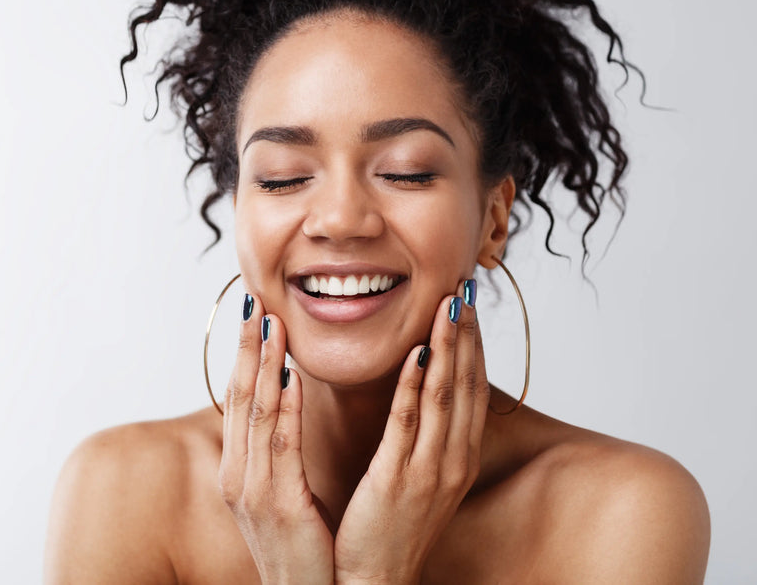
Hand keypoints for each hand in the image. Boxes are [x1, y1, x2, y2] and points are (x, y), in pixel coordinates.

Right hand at [218, 293, 334, 584]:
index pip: (239, 399)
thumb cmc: (302, 549)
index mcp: (240, 470)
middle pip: (238, 397)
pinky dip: (281, 405)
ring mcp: (252, 491)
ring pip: (253, 412)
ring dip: (261, 363)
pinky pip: (278, 445)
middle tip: (254, 300)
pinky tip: (287, 374)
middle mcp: (237, 476)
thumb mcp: (281, 495)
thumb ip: (277, 452)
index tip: (255, 312)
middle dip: (246, 347)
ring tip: (270, 323)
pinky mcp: (277, 506)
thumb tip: (282, 406)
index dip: (244, 354)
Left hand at [334, 280, 489, 582]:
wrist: (373, 583)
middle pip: (466, 385)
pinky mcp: (399, 481)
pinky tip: (417, 354)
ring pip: (445, 396)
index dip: (471, 344)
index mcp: (455, 458)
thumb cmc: (388, 528)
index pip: (470, 389)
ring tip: (448, 305)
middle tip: (465, 289)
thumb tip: (416, 395)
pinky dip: (416, 387)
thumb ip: (418, 436)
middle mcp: (452, 461)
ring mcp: (430, 472)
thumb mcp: (413, 476)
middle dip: (467, 335)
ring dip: (447, 347)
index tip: (467, 304)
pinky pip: (409, 425)